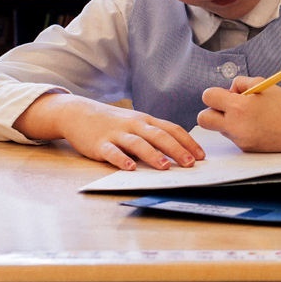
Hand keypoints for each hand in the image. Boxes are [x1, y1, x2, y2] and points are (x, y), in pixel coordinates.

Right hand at [15, 92, 204, 170]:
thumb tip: (179, 152)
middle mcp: (134, 125)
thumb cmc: (113, 122)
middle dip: (176, 150)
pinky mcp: (99, 144)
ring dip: (153, 155)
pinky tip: (130, 168)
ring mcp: (116, 134)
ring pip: (138, 143)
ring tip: (165, 167)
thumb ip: (153, 134)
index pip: (172, 129)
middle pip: (159, 136)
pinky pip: (112, 152)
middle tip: (191, 164)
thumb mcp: (135, 123)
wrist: (78, 113)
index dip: (188, 142)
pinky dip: (121, 160)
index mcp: (145, 120)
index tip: (201, 156)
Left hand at [198, 77, 280, 151]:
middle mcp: (237, 126)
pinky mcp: (246, 150)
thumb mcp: (261, 84)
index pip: (208, 97)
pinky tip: (258, 126)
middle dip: (211, 111)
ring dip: (227, 120)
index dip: (215, 93)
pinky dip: (240, 130)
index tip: (226, 94)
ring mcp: (241, 140)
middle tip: (226, 107)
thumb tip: (227, 91)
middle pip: (204, 119)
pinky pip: (234, 137)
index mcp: (240, 106)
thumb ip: (240, 84)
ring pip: (220, 128)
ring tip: (249, 116)